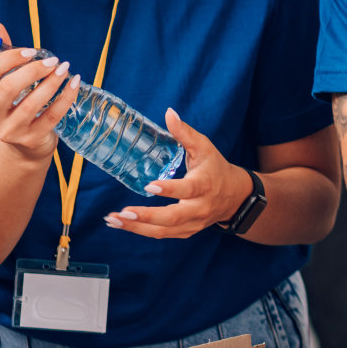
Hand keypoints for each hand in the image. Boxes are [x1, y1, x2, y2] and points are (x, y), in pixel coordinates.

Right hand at [0, 18, 77, 164]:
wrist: (27, 144)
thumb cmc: (16, 103)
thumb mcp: (5, 80)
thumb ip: (1, 52)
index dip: (10, 57)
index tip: (31, 51)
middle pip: (8, 87)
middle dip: (33, 70)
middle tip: (52, 60)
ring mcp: (10, 131)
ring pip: (31, 103)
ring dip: (51, 82)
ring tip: (64, 69)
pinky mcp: (31, 139)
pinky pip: (52, 116)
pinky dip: (66, 97)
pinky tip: (75, 82)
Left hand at [104, 109, 244, 238]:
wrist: (234, 197)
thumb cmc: (215, 168)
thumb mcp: (204, 147)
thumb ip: (185, 133)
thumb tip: (169, 113)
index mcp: (205, 185)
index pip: (187, 190)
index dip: (169, 190)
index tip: (149, 186)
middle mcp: (199, 208)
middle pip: (173, 217)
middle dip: (147, 217)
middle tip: (124, 212)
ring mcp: (193, 223)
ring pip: (163, 231)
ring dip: (136, 228)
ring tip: (113, 220)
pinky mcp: (185, 232)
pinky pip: (162, 235)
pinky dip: (140, 231)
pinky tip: (122, 224)